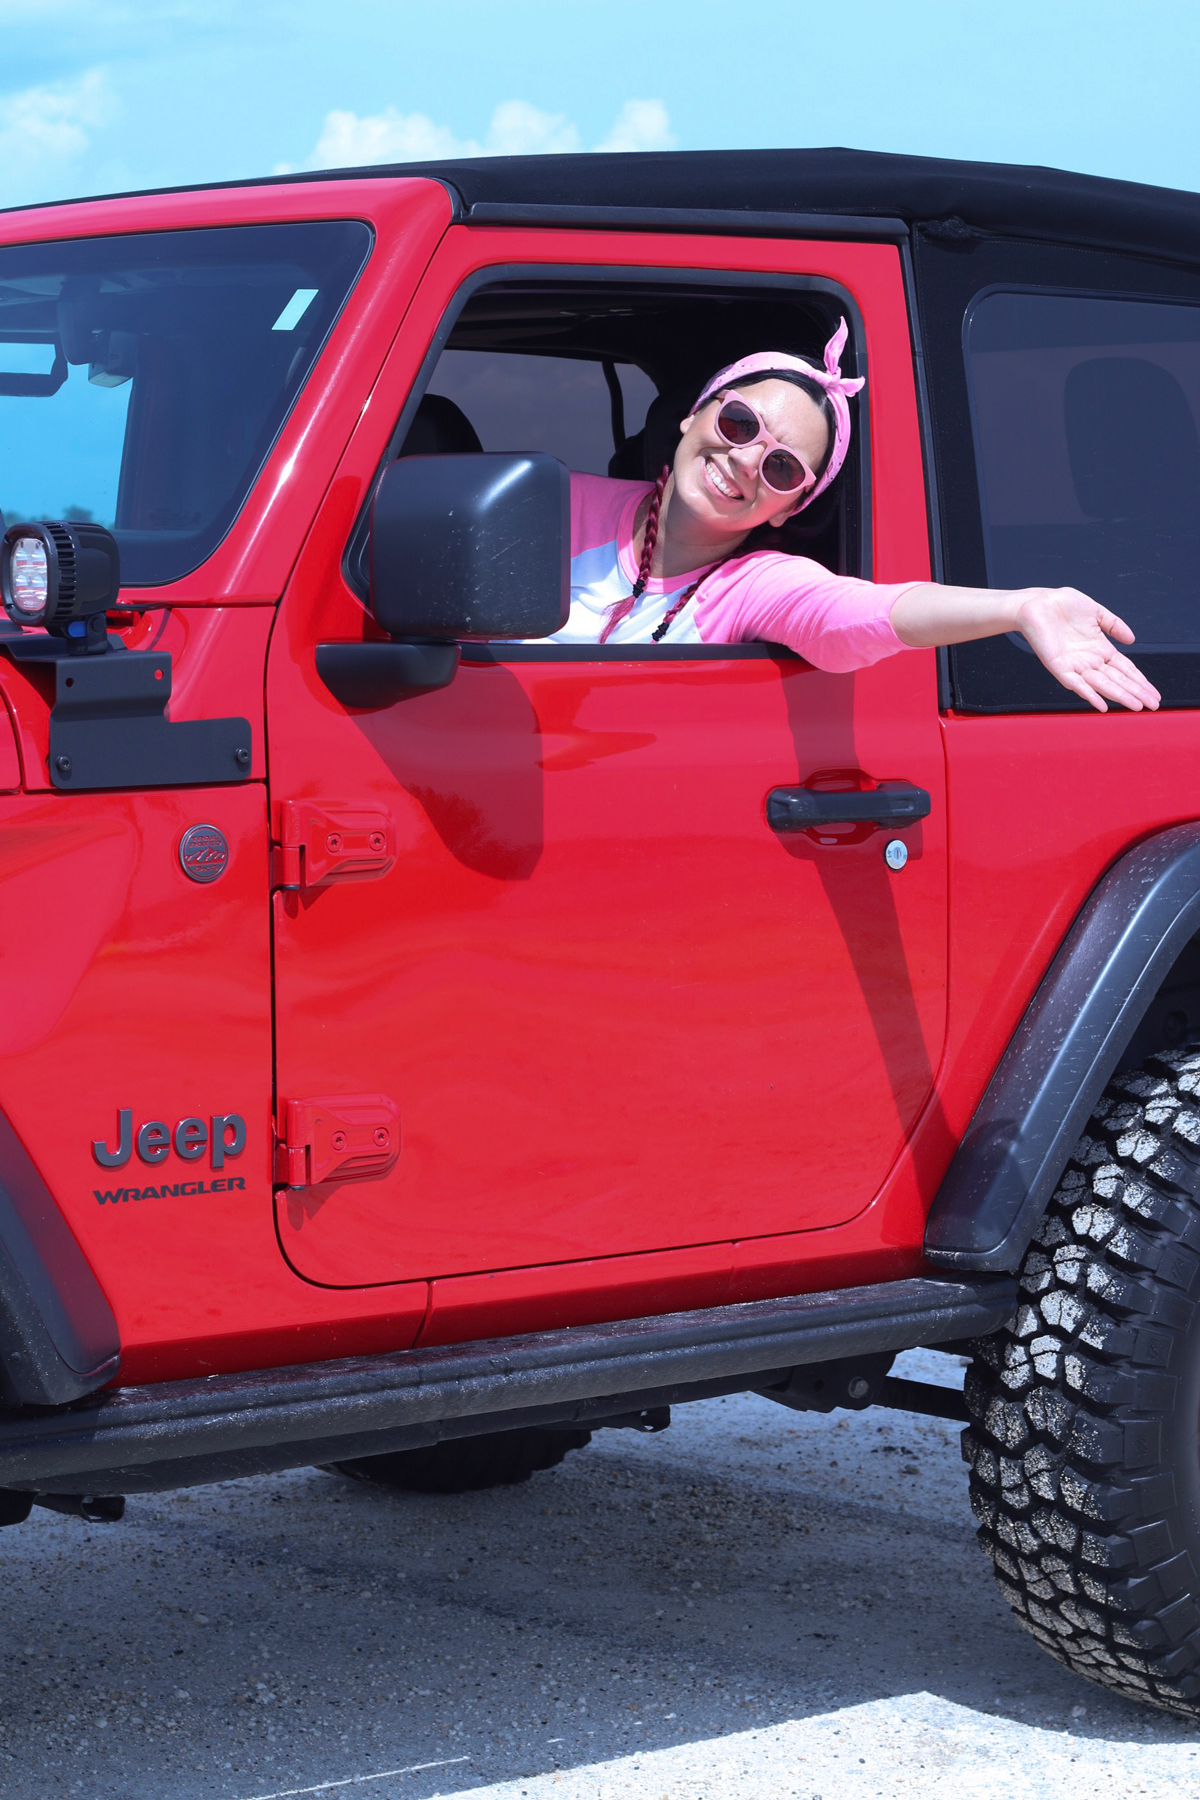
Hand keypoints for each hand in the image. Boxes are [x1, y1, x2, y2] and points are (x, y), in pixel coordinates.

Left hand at [1013, 588, 1160, 712]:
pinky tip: (1102, 705)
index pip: (1125, 669)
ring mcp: (1075, 665)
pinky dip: (1089, 694)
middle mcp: (1089, 660)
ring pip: (1102, 684)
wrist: (1036, 603)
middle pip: (1118, 680)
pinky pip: (1076, 683)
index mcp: (1099, 649)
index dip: (1140, 681)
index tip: (1154, 693)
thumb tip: (1132, 639)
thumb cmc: (1063, 605)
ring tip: (1136, 706)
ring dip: (1120, 696)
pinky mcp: (1058, 666)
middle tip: (1153, 705)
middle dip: (1136, 692)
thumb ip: (1114, 626)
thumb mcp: (1096, 613)